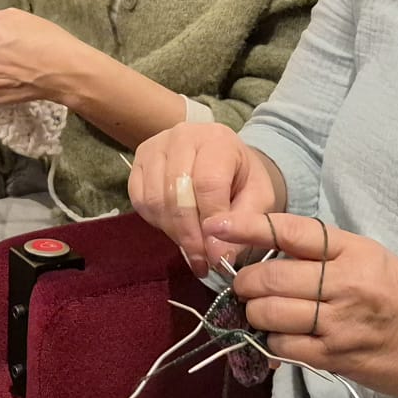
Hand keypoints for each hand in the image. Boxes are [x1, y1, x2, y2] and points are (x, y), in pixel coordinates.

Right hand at [129, 126, 284, 277]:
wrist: (225, 160)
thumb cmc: (243, 178)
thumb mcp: (259, 198)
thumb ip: (244, 223)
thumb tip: (218, 253)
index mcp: (217, 139)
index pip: (208, 183)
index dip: (211, 223)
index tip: (218, 255)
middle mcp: (182, 136)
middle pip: (177, 194)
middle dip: (190, 236)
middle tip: (203, 261)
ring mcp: (155, 147)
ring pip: (155, 200)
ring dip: (174, 232)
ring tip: (192, 246)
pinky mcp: (138, 162)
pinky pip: (139, 200)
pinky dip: (156, 222)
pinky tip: (176, 228)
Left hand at [207, 210, 397, 397]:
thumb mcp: (372, 259)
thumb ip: (324, 253)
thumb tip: (269, 252)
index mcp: (354, 251)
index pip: (290, 232)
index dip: (246, 227)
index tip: (215, 225)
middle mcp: (345, 284)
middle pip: (269, 278)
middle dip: (245, 282)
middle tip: (243, 284)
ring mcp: (340, 324)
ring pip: (269, 315)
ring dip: (254, 313)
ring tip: (260, 311)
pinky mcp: (336, 358)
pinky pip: (284, 347)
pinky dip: (273, 341)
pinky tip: (282, 336)